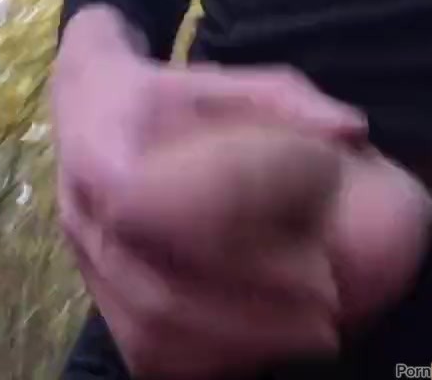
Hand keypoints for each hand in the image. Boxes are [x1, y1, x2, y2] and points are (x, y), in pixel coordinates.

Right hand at [51, 6, 431, 377]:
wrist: (92, 109)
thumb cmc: (166, 98)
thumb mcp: (221, 79)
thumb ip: (283, 100)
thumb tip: (348, 131)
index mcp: (100, 150)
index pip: (143, 198)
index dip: (225, 203)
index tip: (300, 198)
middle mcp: (83, 215)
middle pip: (156, 286)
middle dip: (253, 300)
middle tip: (330, 293)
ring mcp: (87, 265)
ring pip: (153, 330)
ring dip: (243, 338)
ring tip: (316, 328)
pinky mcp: (100, 301)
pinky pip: (149, 352)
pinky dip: (214, 357)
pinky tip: (270, 341)